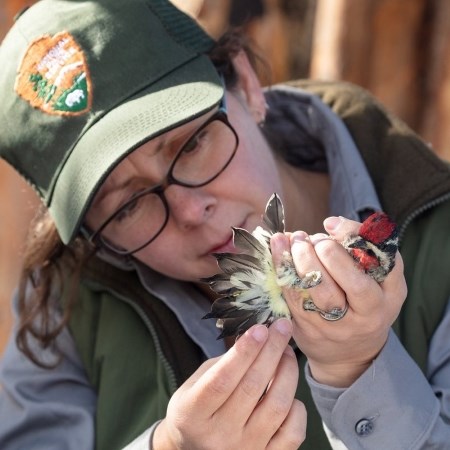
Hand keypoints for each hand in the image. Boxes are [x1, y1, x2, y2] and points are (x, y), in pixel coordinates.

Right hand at [153, 319, 305, 449]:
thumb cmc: (196, 409)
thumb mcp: (195, 384)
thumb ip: (223, 364)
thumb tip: (258, 338)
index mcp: (193, 413)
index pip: (222, 379)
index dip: (244, 352)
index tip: (260, 328)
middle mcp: (218, 436)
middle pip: (252, 387)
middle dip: (271, 351)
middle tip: (282, 327)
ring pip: (277, 407)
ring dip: (287, 372)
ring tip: (287, 352)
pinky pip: (293, 432)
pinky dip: (296, 407)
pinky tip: (289, 392)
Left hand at [270, 216, 406, 387]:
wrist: (348, 354)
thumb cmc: (365, 302)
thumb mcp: (380, 279)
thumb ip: (365, 248)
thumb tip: (330, 223)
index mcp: (387, 297)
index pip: (380, 265)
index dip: (353, 238)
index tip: (330, 223)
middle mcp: (365, 315)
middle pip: (348, 282)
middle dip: (322, 251)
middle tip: (306, 236)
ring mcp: (335, 327)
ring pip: (315, 291)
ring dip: (297, 260)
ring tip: (288, 239)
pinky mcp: (308, 330)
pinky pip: (293, 298)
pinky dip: (283, 272)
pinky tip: (277, 253)